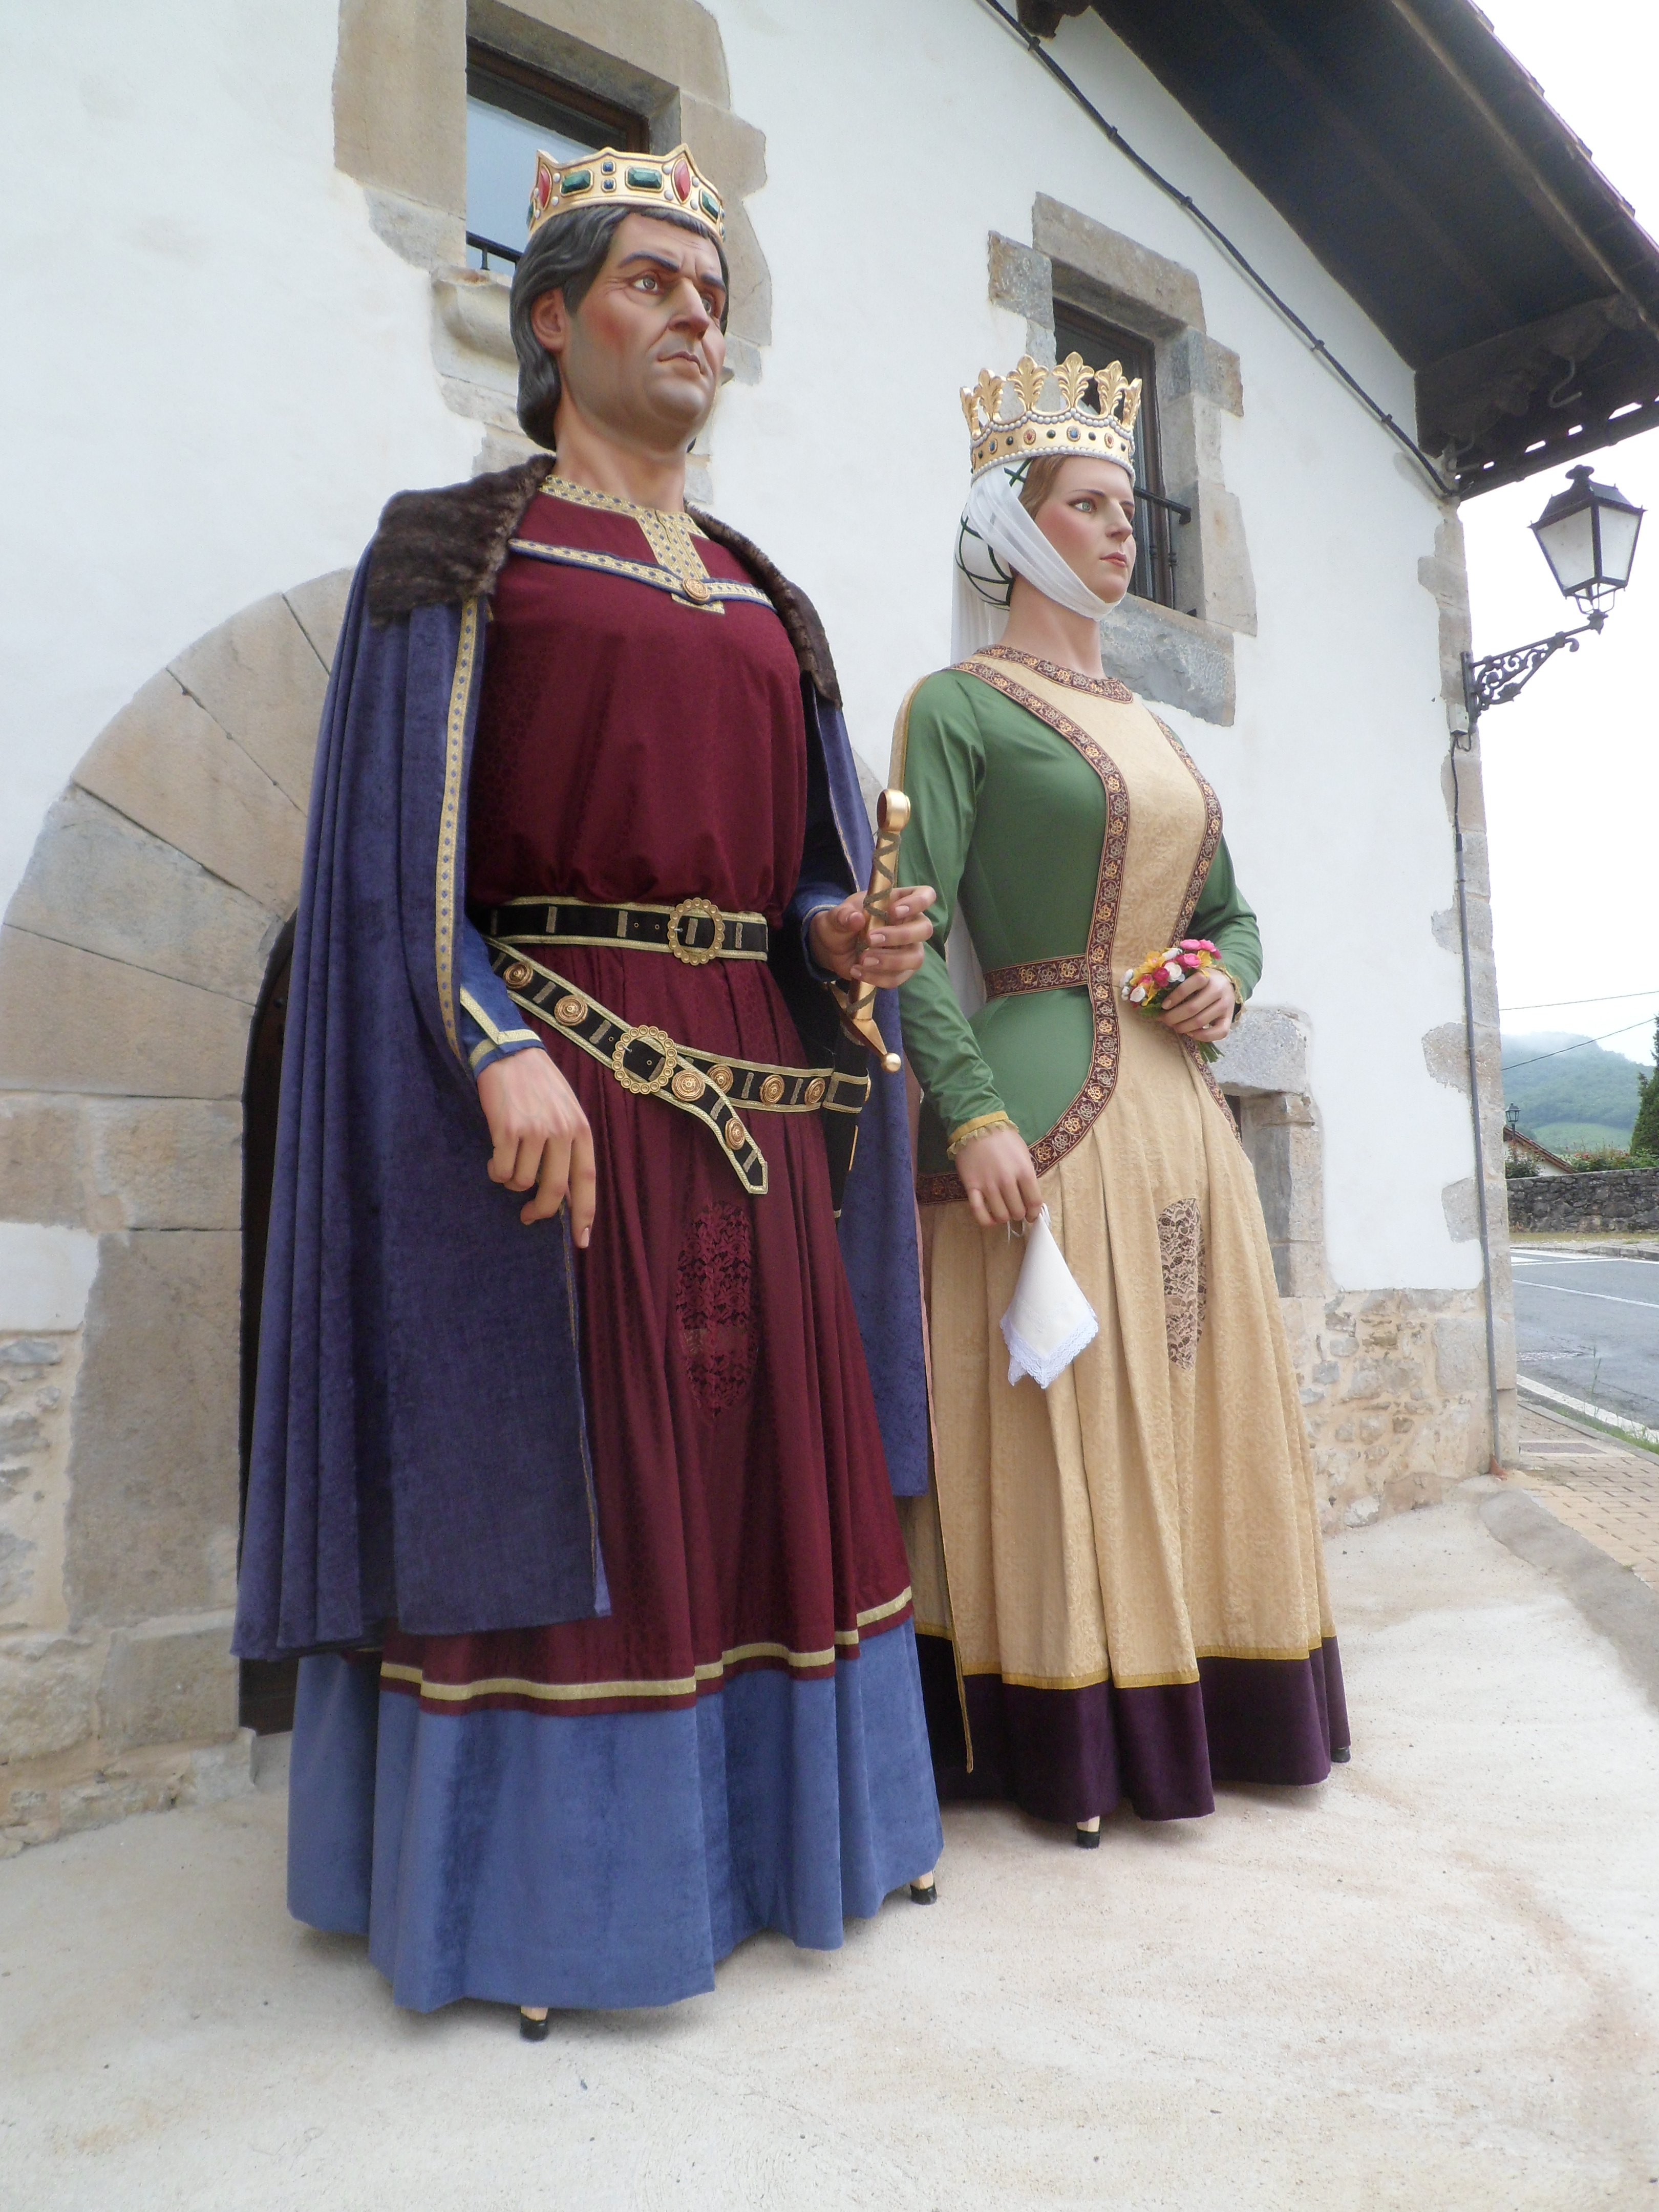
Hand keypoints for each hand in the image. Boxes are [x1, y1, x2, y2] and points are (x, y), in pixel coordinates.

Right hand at [476, 1048, 596, 1242]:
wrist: (510, 1053)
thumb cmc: (538, 1085)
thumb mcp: (565, 1112)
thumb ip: (569, 1148)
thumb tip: (567, 1192)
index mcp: (580, 1129)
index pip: (586, 1180)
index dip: (585, 1214)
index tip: (582, 1240)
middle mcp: (561, 1131)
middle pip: (553, 1191)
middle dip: (541, 1211)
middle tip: (529, 1216)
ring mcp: (534, 1131)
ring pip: (522, 1182)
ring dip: (511, 1182)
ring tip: (508, 1164)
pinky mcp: (507, 1129)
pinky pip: (501, 1169)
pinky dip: (495, 1171)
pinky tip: (495, 1157)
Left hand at [809, 886, 936, 984]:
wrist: (832, 948)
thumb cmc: (841, 924)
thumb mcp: (837, 916)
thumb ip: (844, 916)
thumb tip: (856, 919)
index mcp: (899, 902)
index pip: (925, 895)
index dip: (918, 902)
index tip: (893, 911)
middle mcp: (909, 925)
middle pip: (925, 929)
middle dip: (900, 936)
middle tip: (870, 939)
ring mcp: (907, 949)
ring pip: (916, 958)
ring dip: (889, 961)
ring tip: (862, 960)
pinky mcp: (899, 971)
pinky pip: (898, 978)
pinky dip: (877, 978)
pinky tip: (857, 971)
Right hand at [954, 1127, 1042, 1228]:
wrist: (977, 1125)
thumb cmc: (1003, 1138)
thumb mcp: (1023, 1154)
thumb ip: (1027, 1175)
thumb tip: (1029, 1197)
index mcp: (1024, 1171)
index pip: (1034, 1202)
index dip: (1034, 1213)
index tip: (1031, 1215)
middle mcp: (1008, 1181)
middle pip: (1017, 1211)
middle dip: (1018, 1214)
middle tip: (1015, 1209)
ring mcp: (988, 1185)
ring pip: (1001, 1215)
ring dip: (1004, 1217)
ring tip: (1003, 1211)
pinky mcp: (972, 1187)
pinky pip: (979, 1213)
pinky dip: (986, 1221)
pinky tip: (990, 1219)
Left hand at [1159, 968, 1235, 1043]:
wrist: (1226, 984)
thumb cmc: (1203, 981)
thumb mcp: (1193, 976)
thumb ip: (1179, 983)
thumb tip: (1158, 1000)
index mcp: (1208, 976)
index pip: (1192, 984)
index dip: (1175, 996)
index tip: (1163, 1006)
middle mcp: (1219, 990)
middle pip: (1193, 1008)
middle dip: (1174, 1017)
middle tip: (1164, 1019)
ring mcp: (1226, 1005)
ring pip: (1201, 1022)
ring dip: (1183, 1028)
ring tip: (1174, 1026)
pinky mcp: (1229, 1019)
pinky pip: (1218, 1033)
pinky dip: (1202, 1036)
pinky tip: (1190, 1033)